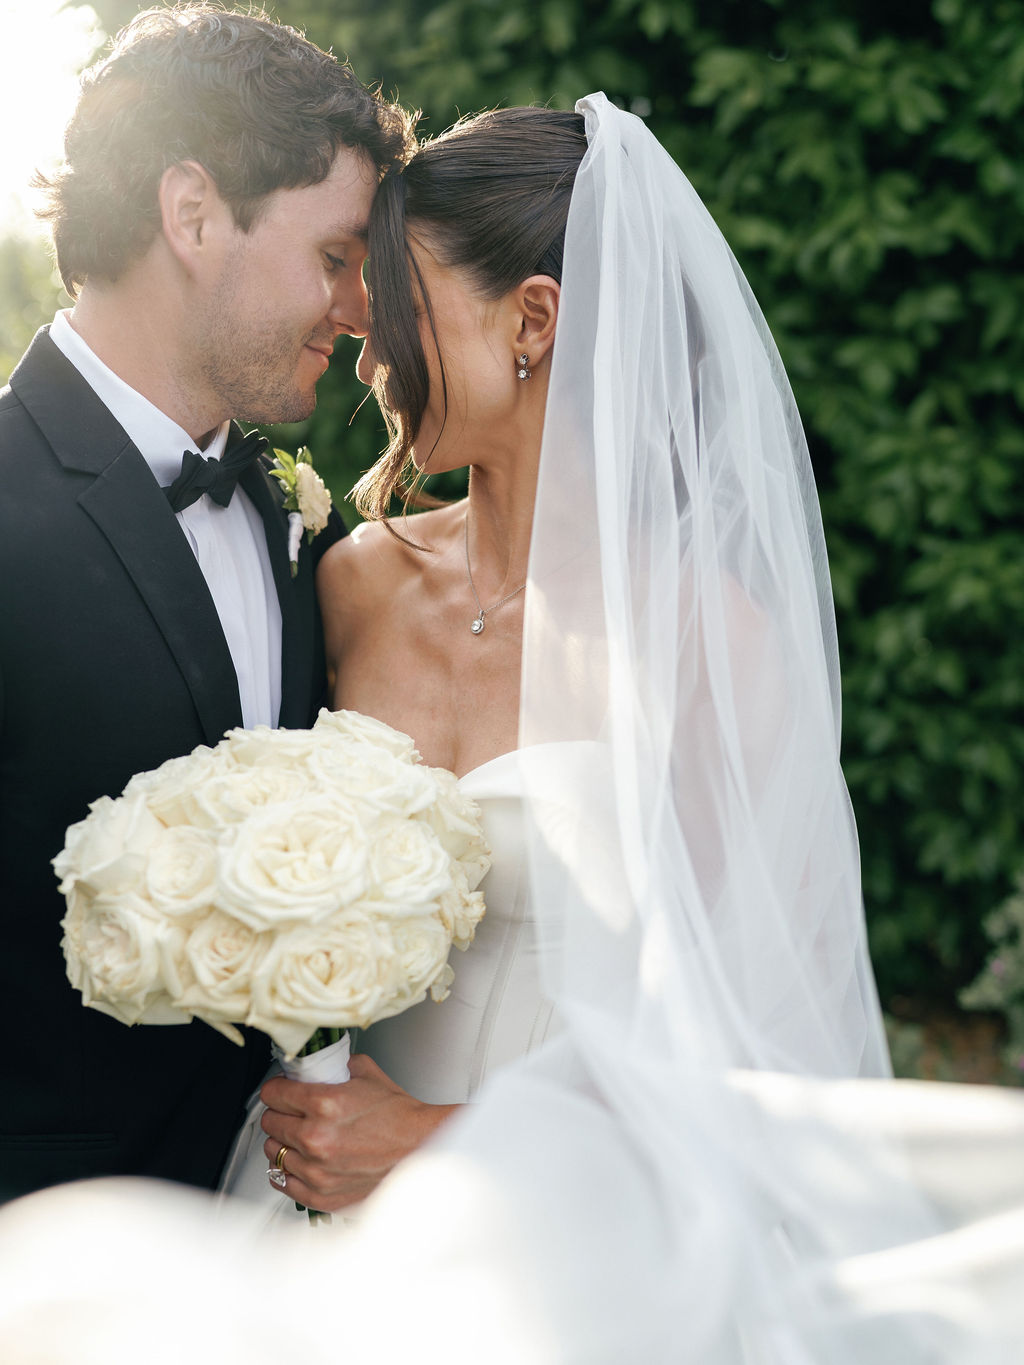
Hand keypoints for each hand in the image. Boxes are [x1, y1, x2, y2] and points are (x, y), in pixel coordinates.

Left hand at [260, 1053, 458, 1210]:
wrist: (421, 1147)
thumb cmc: (398, 1116)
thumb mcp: (366, 1073)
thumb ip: (334, 1066)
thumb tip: (314, 1064)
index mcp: (324, 1104)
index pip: (273, 1094)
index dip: (277, 1088)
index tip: (281, 1090)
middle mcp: (316, 1138)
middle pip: (270, 1122)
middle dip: (279, 1112)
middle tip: (292, 1111)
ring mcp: (316, 1170)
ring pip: (273, 1152)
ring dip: (282, 1141)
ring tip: (298, 1136)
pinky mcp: (321, 1194)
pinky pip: (283, 1182)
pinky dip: (286, 1170)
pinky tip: (298, 1160)